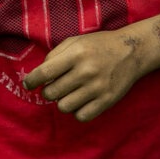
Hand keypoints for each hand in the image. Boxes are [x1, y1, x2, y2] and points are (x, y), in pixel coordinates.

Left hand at [22, 29, 147, 121]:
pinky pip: (81, 116)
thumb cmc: (97, 46)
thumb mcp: (74, 41)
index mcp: (76, 54)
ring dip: (61, 102)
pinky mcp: (108, 100)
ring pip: (64, 107)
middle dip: (47, 91)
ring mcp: (98, 87)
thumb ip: (54, 55)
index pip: (45, 73)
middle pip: (52, 93)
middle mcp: (86, 71)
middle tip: (53, 87)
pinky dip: (76, 111)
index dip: (32, 81)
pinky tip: (79, 101)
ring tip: (68, 93)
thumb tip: (38, 75)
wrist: (131, 52)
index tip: (28, 84)